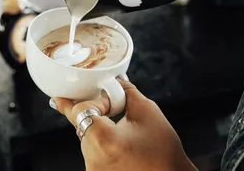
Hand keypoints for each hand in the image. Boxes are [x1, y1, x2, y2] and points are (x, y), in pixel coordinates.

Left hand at [51, 80, 197, 170]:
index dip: (93, 99)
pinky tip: (111, 133)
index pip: (80, 110)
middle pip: (80, 123)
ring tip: (112, 118)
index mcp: (102, 140)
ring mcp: (93, 170)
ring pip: (85, 137)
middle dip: (91, 109)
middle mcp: (92, 159)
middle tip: (97, 98)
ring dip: (95, 124)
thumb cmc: (163, 151)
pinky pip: (91, 150)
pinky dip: (98, 138)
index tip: (97, 95)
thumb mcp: (147, 112)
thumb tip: (116, 81)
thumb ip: (126, 92)